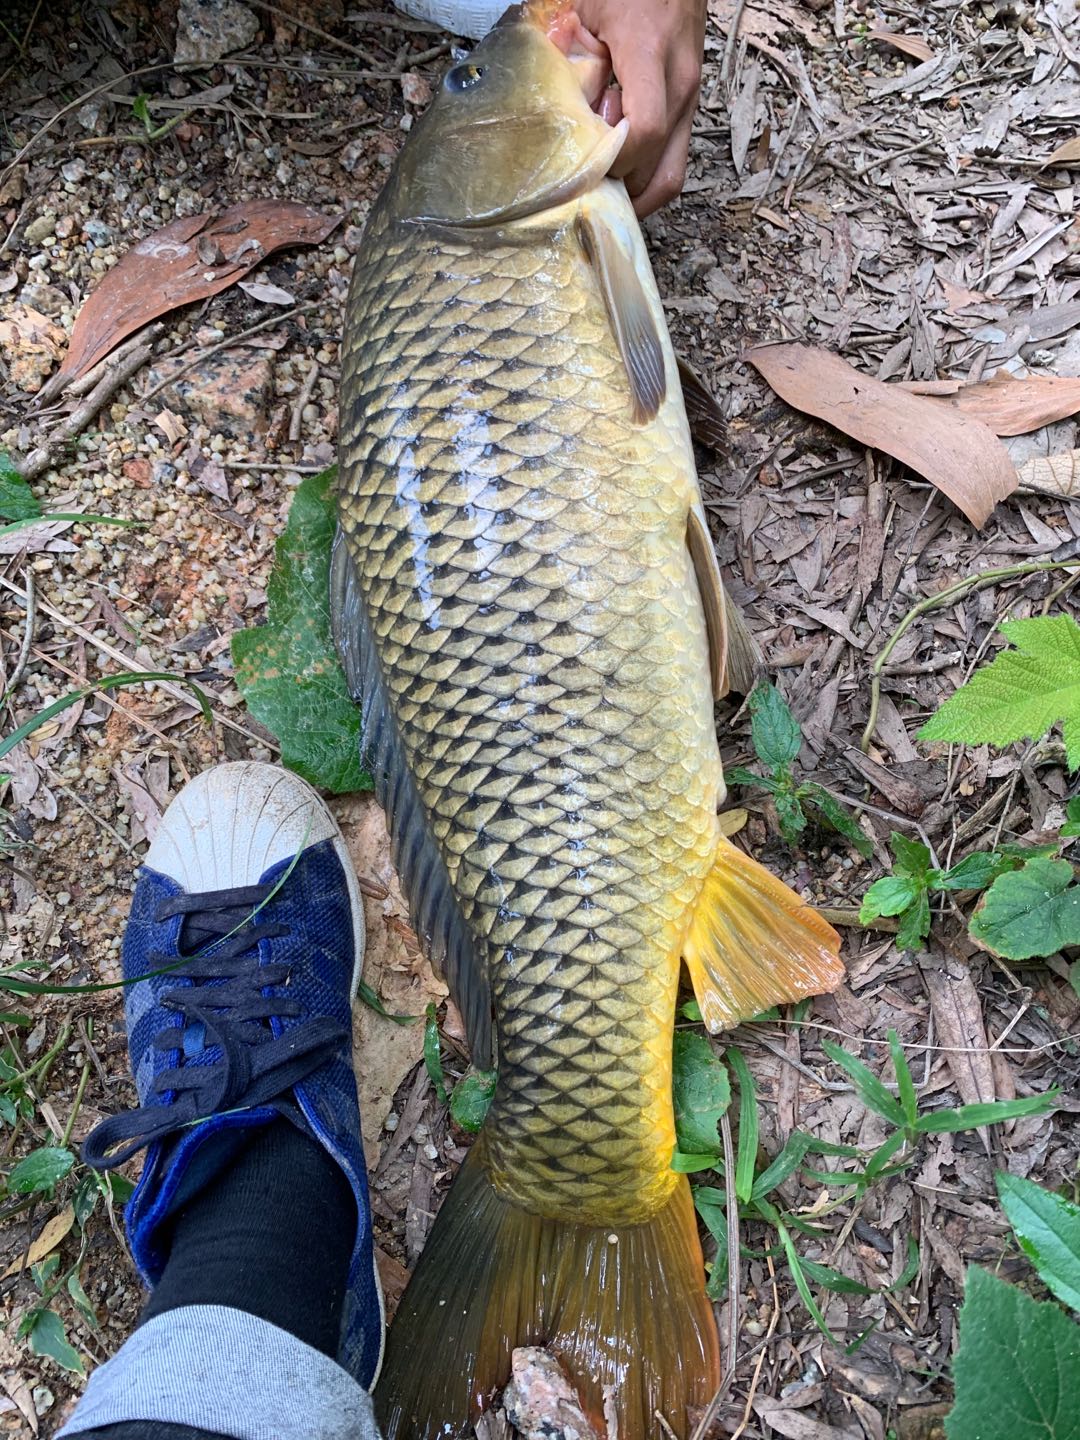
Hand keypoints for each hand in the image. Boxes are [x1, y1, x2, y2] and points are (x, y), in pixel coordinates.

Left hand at [578, 0, 706, 216]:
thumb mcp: (585, 7)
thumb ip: (566, 53)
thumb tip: (550, 106)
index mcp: (649, 52)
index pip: (645, 131)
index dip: (616, 160)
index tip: (588, 164)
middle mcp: (678, 82)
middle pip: (655, 167)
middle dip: (619, 185)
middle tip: (586, 183)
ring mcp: (690, 98)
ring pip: (671, 175)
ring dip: (636, 192)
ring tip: (604, 186)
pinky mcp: (690, 108)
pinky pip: (673, 162)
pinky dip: (646, 177)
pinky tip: (620, 171)